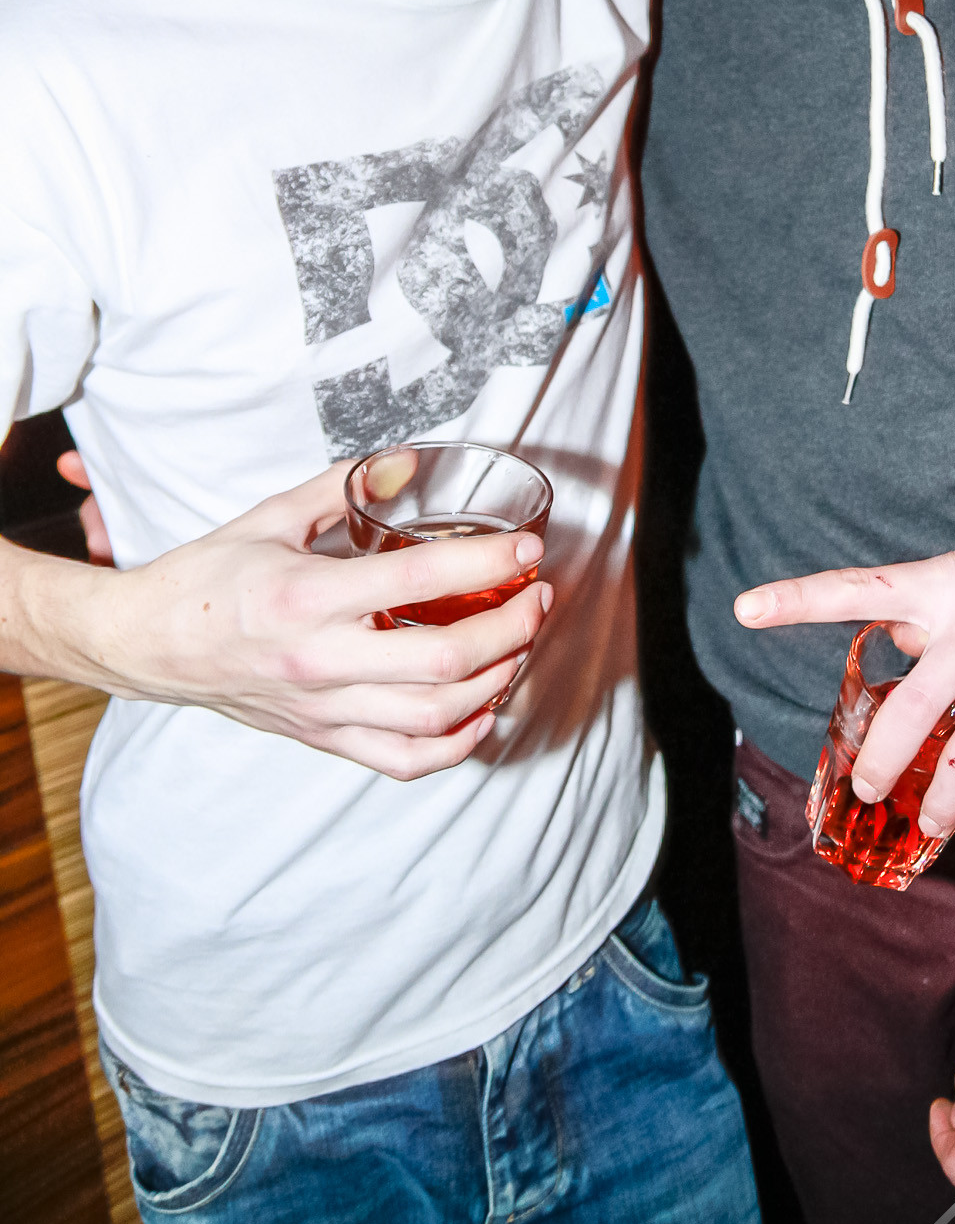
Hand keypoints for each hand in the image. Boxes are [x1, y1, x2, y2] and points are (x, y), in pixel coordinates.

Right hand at [25, 463, 551, 777]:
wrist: (147, 645)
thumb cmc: (208, 578)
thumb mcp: (271, 516)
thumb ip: (343, 487)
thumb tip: (406, 463)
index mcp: (308, 596)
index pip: (419, 581)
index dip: (487, 562)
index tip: (526, 548)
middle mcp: (320, 659)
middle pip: (443, 660)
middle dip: (510, 628)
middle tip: (537, 596)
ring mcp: (323, 707)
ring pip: (434, 715)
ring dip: (496, 681)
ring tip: (520, 644)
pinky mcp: (322, 737)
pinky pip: (404, 759)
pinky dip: (455, 743)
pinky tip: (482, 710)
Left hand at [733, 475, 954, 835]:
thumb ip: (933, 611)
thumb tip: (897, 643)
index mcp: (944, 585)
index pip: (857, 590)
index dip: (797, 599)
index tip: (743, 608)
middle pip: (911, 710)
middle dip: (882, 764)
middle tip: (866, 794)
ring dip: (948, 803)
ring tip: (932, 829)